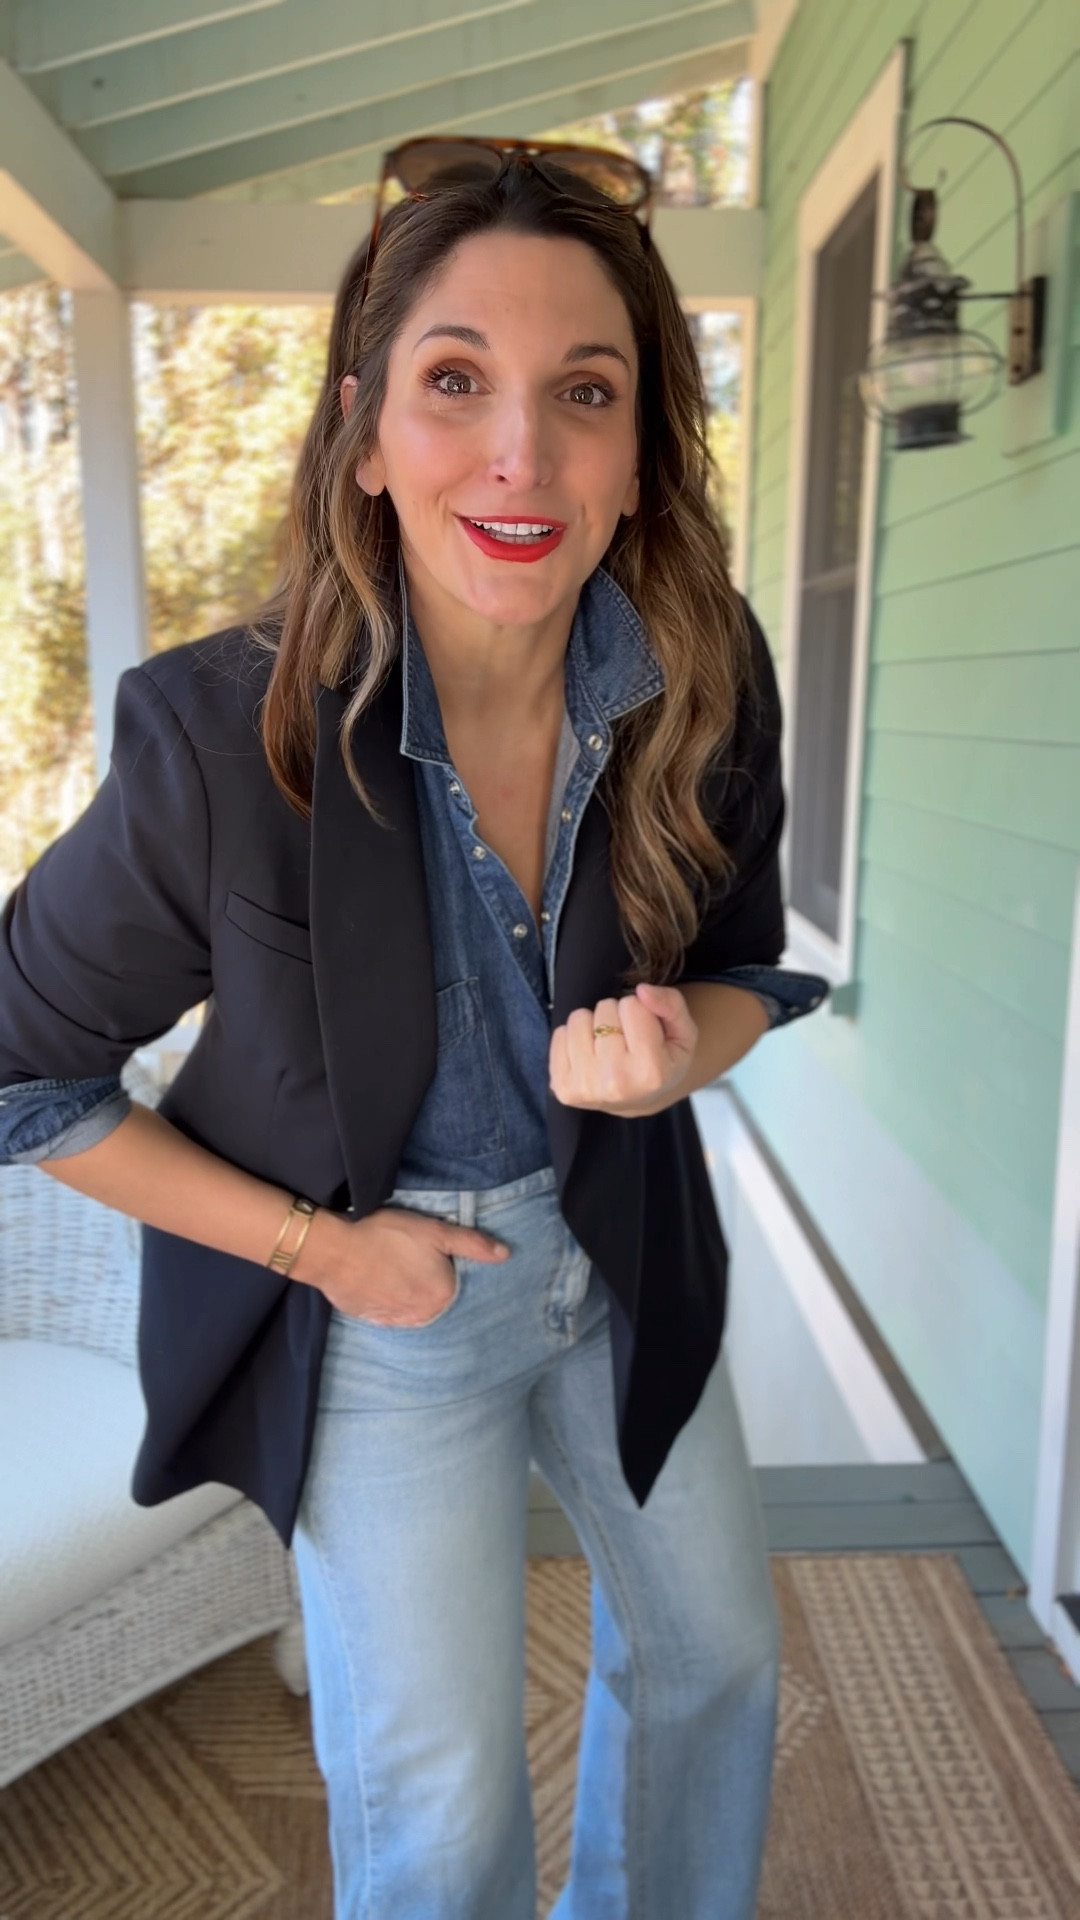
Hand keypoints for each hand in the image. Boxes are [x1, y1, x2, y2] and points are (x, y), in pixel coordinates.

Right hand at [316, 1206, 509, 1325]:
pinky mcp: (374, 1321)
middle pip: (433, 1295)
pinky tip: (378, 1279)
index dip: (439, 1261)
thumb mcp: (435, 1232)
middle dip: (423, 1278)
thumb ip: (472, 1244)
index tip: (422, 1249)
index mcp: (444, 1296)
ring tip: (389, 1266)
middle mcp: (425, 1316)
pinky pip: (390, 1311)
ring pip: (412, 1304)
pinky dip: (387, 1298)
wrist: (335, 1250)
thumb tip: (505, 1255)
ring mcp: (398, 1321)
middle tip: (404, 1255)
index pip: (452, 1280)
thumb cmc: (387, 1235)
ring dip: (405, 1290)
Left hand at [549, 982, 698, 1117]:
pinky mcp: (562, 1087)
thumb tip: (642, 990)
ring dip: (593, 1025)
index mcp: (650, 1071)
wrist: (639, 1098)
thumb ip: (672, 1005)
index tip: (644, 1032)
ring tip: (606, 1046)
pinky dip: (574, 1037)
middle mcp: (615, 1083)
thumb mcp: (684, 1033)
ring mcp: (585, 1087)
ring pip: (578, 1018)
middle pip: (605, 1009)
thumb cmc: (664, 1061)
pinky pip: (559, 1033)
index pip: (632, 1005)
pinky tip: (590, 1055)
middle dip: (616, 1017)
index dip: (639, 1011)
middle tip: (625, 1040)